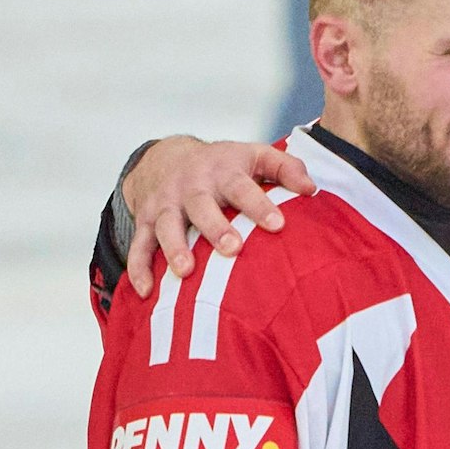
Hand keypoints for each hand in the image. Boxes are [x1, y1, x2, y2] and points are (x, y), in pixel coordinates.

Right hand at [122, 136, 316, 297]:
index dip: (259, 205)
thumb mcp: (255, 155)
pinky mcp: (145, 221)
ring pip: (166, 226)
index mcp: (223, 171)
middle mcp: (191, 186)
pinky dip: (139, 268)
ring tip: (186, 271)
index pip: (242, 187)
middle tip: (232, 248)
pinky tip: (146, 293)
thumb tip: (311, 189)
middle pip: (201, 205)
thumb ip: (286, 168)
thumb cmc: (223, 165)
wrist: (166, 157)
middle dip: (215, 227)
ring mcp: (165, 204)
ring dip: (174, 248)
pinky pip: (138, 246)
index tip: (278, 225)